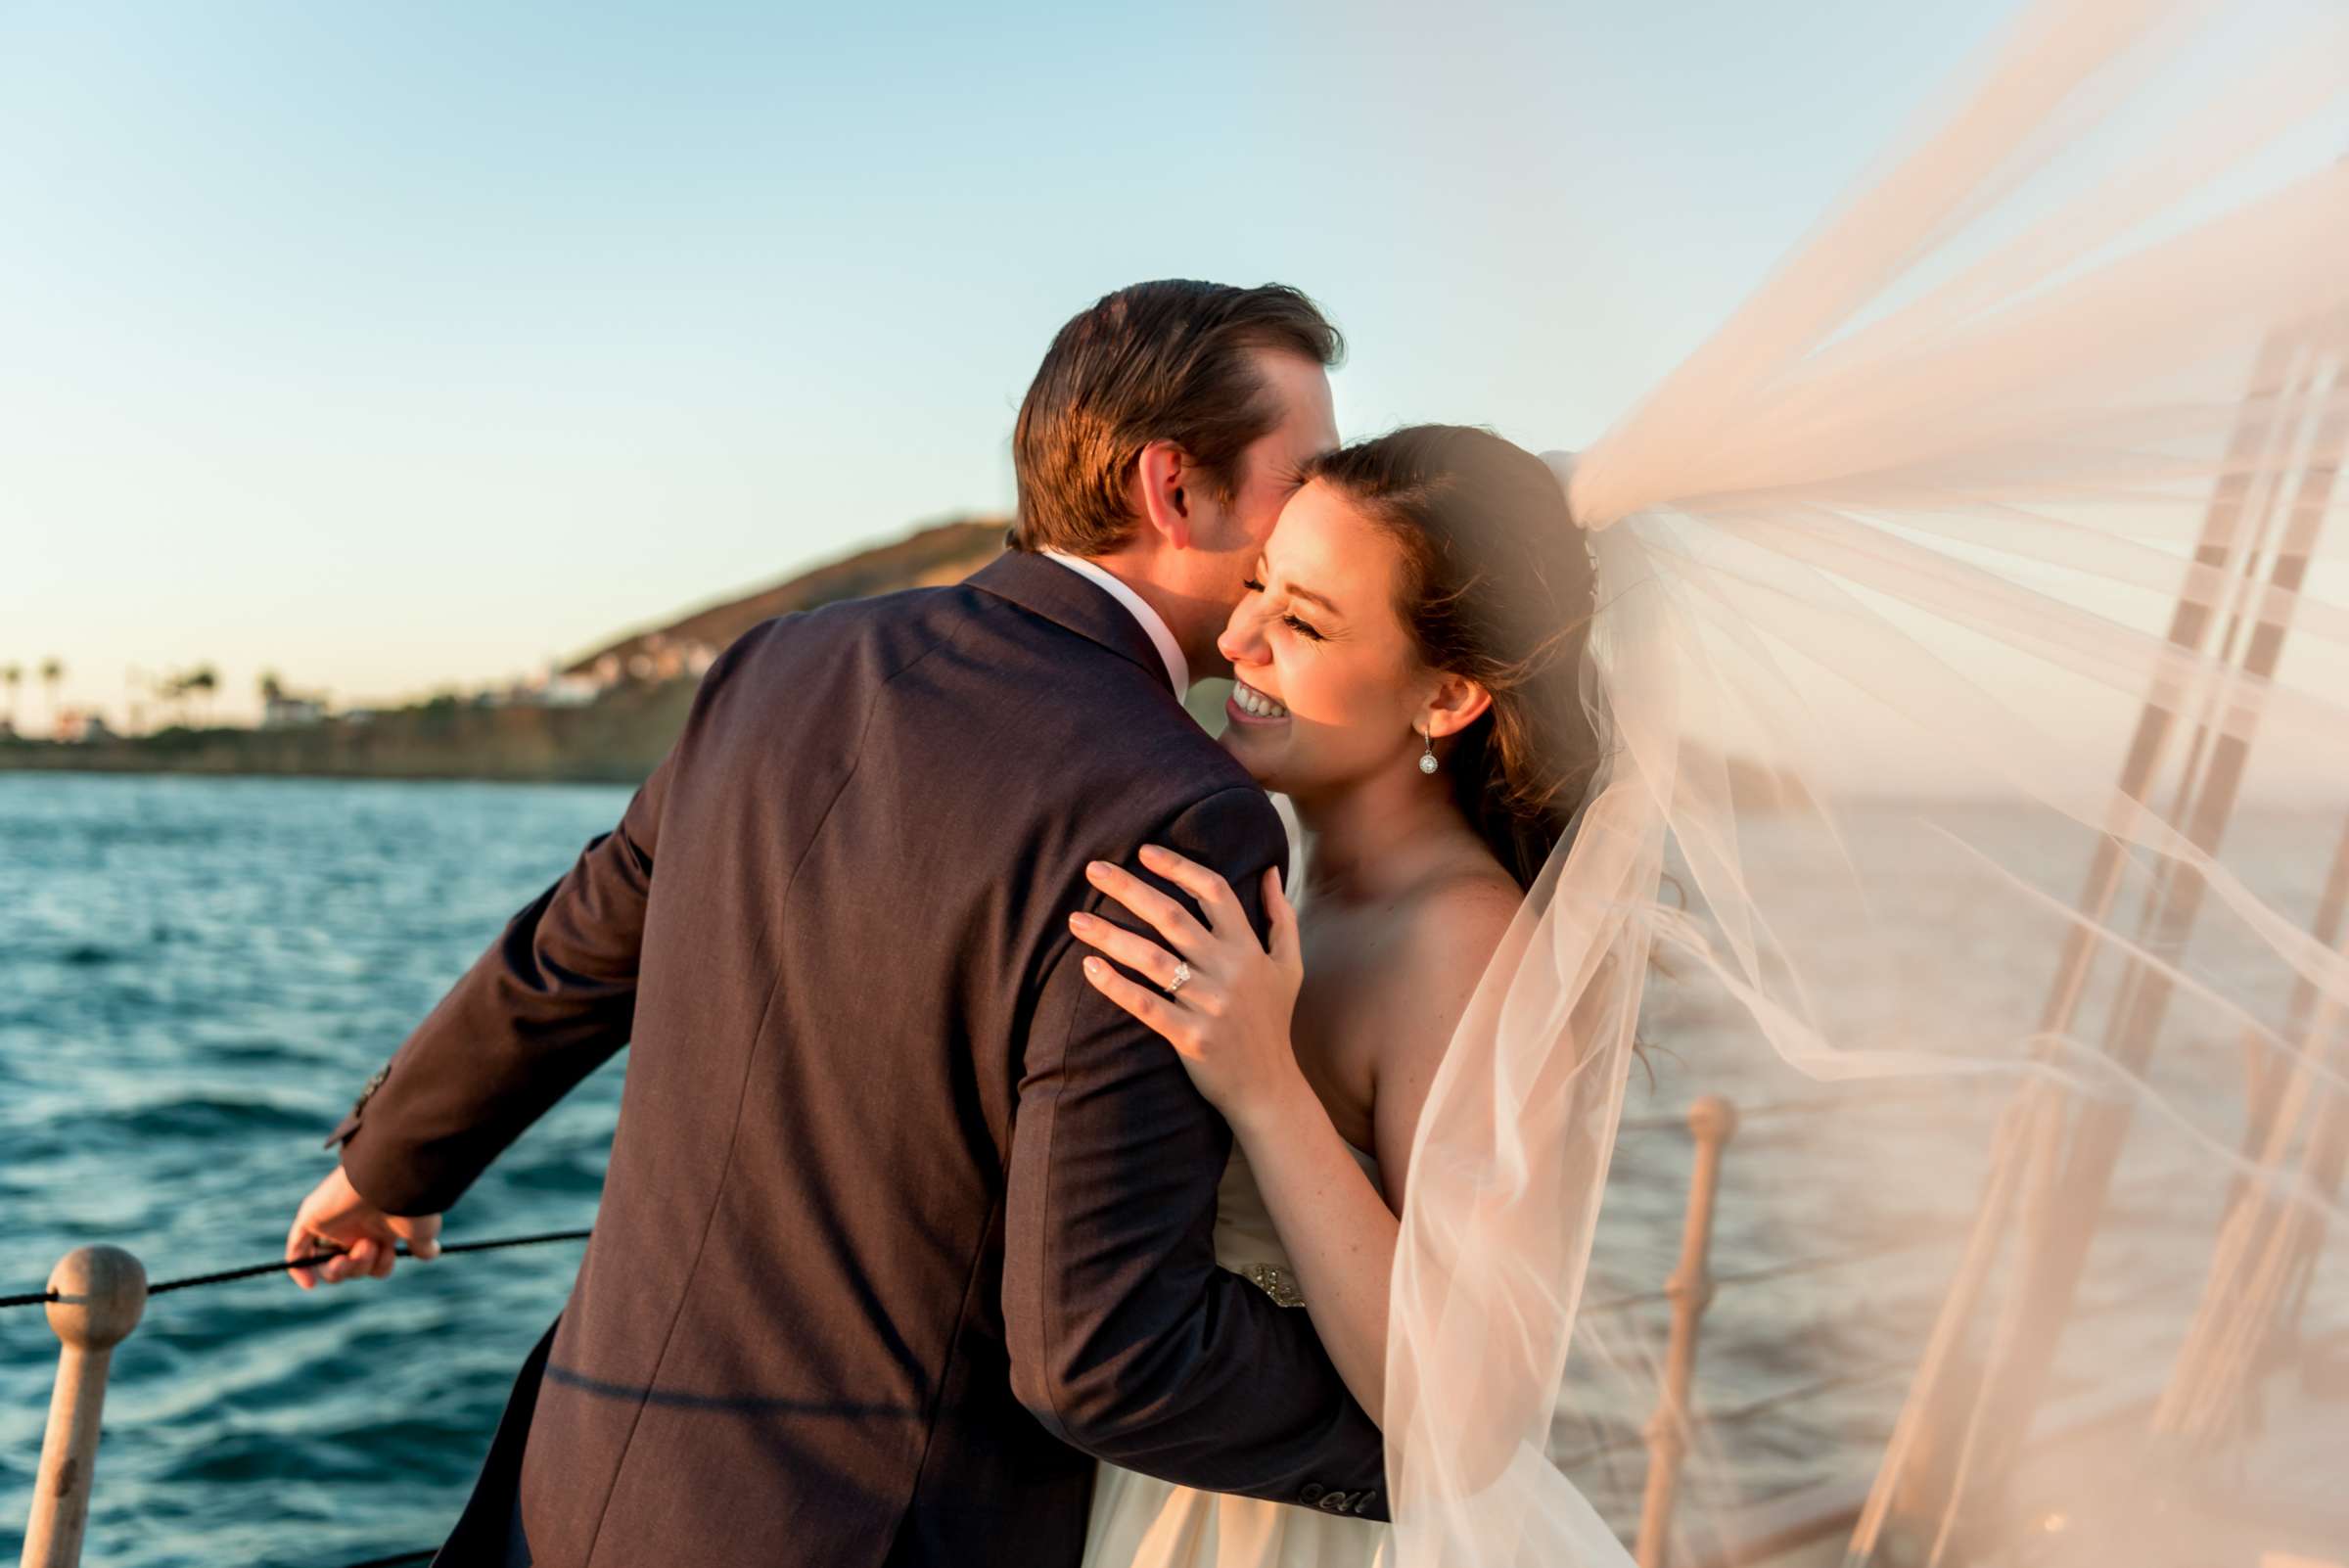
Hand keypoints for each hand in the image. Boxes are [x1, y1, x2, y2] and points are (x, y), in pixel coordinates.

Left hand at [283, 1164, 441, 1289]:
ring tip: (356, 1249)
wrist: (391, 1178)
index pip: (372, 1262)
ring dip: (342, 1268)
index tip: (388, 1252)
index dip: (379, 1267)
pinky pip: (297, 1249)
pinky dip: (301, 1268)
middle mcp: (355, 1225)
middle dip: (359, 1266)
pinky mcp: (312, 1218)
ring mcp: (332, 1222)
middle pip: (349, 1266)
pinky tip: (309, 1285)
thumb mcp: (422, 1230)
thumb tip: (431, 1252)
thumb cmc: (409, 1203)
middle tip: (368, 1246)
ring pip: (327, 1263)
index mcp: (380, 1228)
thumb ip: (422, 1244)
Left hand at [1069, 846, 1307, 1130]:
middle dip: (1129, 888)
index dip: (1179, 867)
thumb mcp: (1289, 966)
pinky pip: (1146, 1005)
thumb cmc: (1274, 1022)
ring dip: (1110, 936)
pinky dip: (1116, 986)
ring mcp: (1209, 1004)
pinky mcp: (1190, 1037)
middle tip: (1092, 869)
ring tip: (1076, 919)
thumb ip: (1281, 917)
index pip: (1214, 891)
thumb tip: (1272, 871)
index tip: (1144, 851)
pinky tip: (1089, 968)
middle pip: (1173, 917)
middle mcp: (1229, 970)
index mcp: (1248, 948)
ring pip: (1153, 959)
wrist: (1270, 1088)